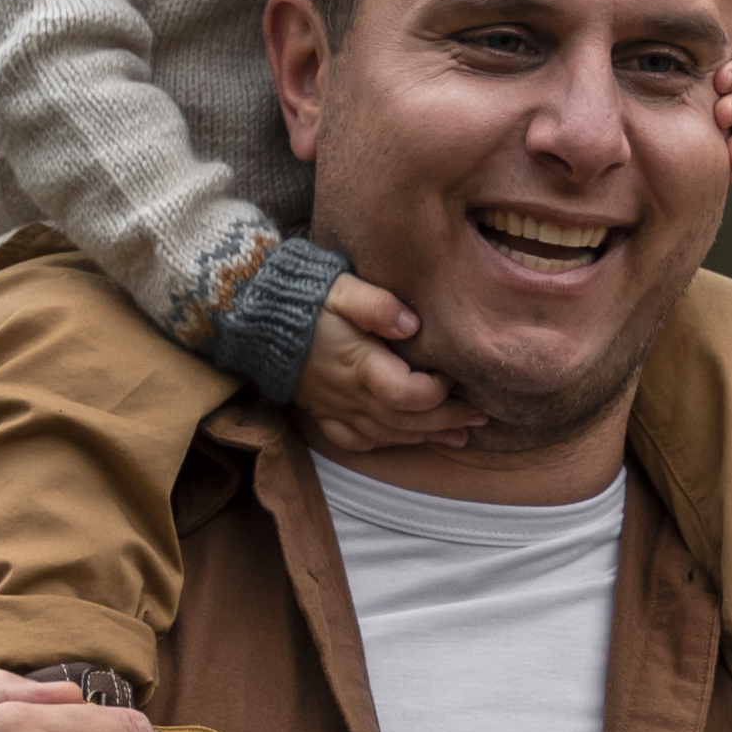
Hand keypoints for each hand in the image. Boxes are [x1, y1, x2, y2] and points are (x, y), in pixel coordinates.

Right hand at [294, 272, 471, 456]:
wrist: (252, 315)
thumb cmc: (304, 297)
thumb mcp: (342, 287)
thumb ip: (377, 304)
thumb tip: (412, 324)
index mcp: (358, 365)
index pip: (408, 395)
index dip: (437, 393)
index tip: (453, 376)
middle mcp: (348, 395)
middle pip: (406, 421)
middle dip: (446, 421)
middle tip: (480, 418)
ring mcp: (333, 408)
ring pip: (386, 435)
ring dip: (424, 437)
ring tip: (459, 435)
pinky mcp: (320, 412)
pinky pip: (356, 441)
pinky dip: (385, 444)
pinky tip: (406, 440)